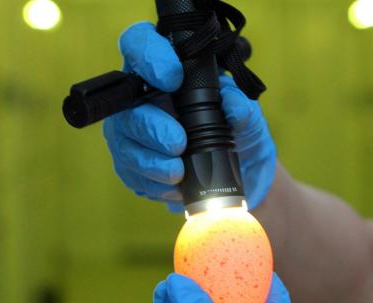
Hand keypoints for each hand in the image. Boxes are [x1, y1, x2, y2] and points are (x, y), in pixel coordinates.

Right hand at [102, 22, 276, 211]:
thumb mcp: (248, 117)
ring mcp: (131, 131)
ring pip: (124, 142)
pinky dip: (153, 184)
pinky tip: (173, 187)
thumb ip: (242, 108)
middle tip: (178, 142)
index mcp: (164, 69)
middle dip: (152, 126)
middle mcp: (140, 96)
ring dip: (150, 161)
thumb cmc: (236, 130)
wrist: (238, 173)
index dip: (149, 56)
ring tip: (177, 172)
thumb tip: (234, 106)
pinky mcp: (131, 164)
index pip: (139, 45)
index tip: (173, 77)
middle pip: (127, 104)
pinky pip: (131, 174)